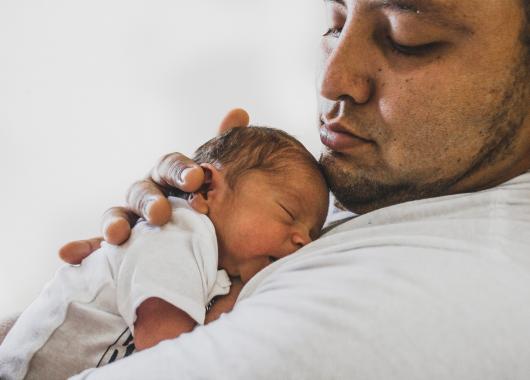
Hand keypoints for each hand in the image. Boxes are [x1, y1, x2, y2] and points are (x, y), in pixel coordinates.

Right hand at [59, 108, 249, 263]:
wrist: (205, 241)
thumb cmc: (206, 204)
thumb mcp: (218, 180)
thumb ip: (225, 149)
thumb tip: (238, 113)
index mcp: (170, 177)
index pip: (172, 166)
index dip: (182, 170)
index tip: (197, 177)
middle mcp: (148, 194)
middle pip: (142, 191)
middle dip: (150, 201)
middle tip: (162, 213)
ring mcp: (132, 218)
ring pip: (118, 215)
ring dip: (114, 222)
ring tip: (117, 234)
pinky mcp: (121, 247)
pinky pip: (98, 246)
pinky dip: (84, 248)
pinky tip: (68, 254)